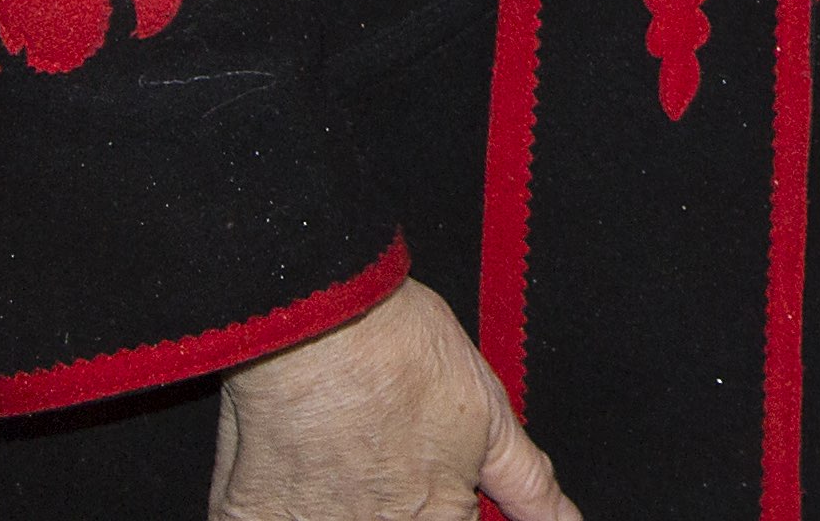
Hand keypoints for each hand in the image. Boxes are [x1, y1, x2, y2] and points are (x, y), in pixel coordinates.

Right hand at [205, 278, 572, 520]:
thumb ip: (528, 482)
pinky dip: (285, 505)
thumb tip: (567, 520)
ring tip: (344, 456)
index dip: (446, 508)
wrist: (321, 319)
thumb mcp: (489, 413)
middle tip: (381, 455)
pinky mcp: (251, 517)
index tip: (434, 491)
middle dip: (391, 502)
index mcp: (436, 518)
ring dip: (343, 503)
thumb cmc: (401, 351)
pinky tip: (295, 467)